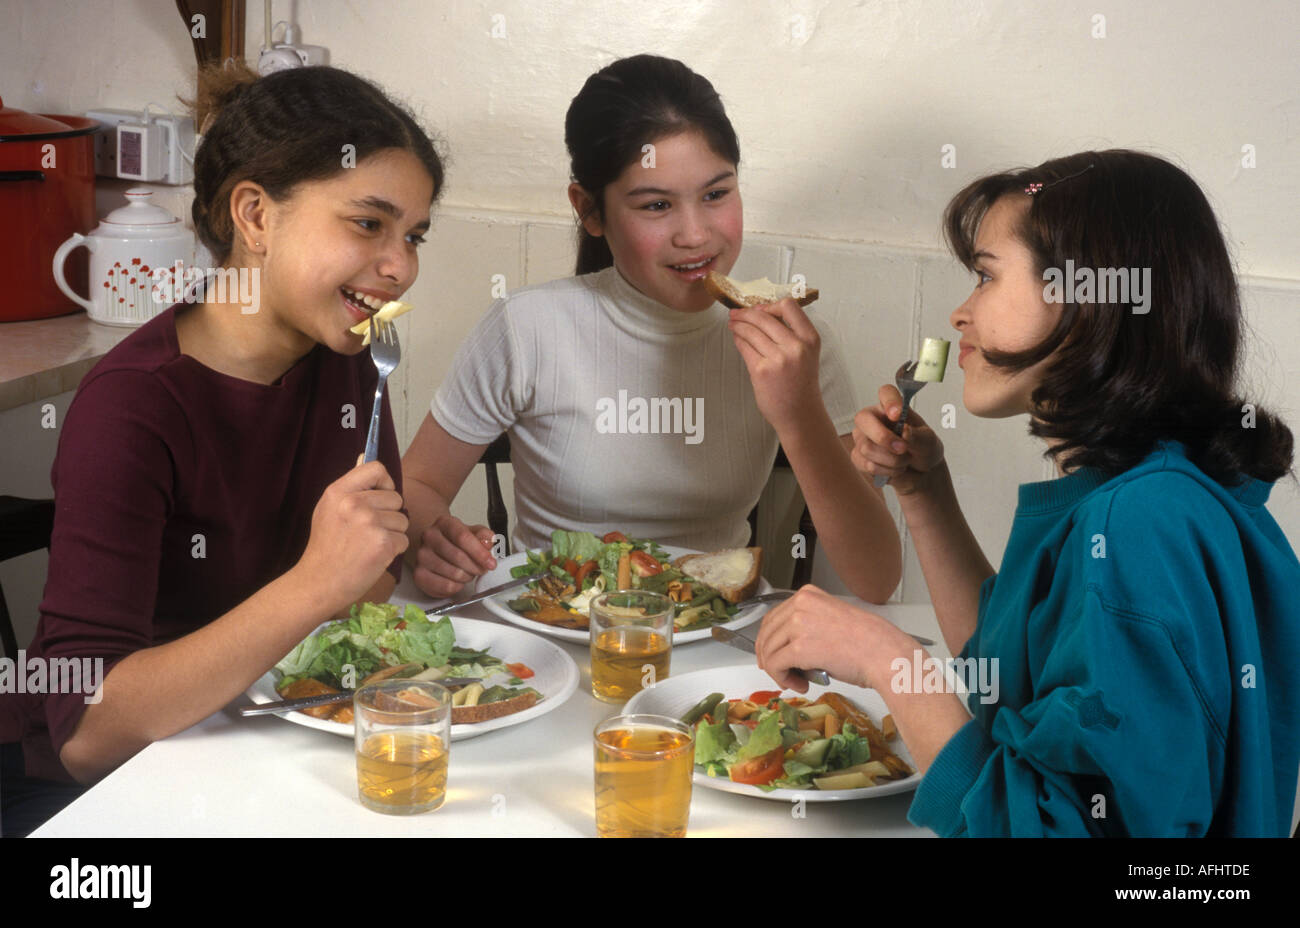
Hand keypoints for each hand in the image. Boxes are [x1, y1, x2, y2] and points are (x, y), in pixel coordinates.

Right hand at [296, 461, 408, 610]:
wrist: (318, 582)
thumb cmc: (326, 546)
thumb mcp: (329, 508)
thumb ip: (351, 485)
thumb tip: (365, 455)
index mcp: (339, 491)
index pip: (377, 469)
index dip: (385, 483)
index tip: (380, 496)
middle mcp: (354, 504)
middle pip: (396, 498)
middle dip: (389, 515)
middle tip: (368, 531)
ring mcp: (369, 524)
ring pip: (402, 520)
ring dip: (392, 534)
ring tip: (369, 544)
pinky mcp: (383, 544)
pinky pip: (403, 540)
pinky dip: (394, 550)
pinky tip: (374, 556)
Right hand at [411, 514, 496, 597]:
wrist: (435, 548)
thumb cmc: (455, 541)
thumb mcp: (472, 532)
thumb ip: (483, 535)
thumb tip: (487, 542)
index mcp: (444, 523)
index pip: (462, 537)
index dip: (479, 553)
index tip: (491, 563)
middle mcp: (429, 537)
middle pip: (458, 557)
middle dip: (476, 567)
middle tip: (482, 569)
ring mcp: (422, 556)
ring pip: (454, 573)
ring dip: (468, 577)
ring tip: (468, 572)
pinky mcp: (419, 574)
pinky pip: (446, 586)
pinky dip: (458, 586)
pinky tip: (458, 580)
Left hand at [727, 298, 822, 432]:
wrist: (800, 414)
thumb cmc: (801, 383)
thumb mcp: (807, 354)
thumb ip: (791, 334)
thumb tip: (762, 314)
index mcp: (810, 338)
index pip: (789, 306)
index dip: (770, 305)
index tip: (759, 309)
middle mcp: (796, 346)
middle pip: (764, 317)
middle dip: (746, 313)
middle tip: (736, 314)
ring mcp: (778, 359)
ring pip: (751, 331)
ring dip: (738, 325)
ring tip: (732, 324)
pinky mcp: (761, 371)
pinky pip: (745, 347)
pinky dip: (738, 340)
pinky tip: (736, 338)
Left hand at [755, 585, 896, 692]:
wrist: (884, 654)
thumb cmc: (868, 642)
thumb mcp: (832, 619)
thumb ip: (808, 625)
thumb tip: (789, 646)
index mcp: (808, 595)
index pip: (774, 617)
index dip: (769, 640)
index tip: (772, 654)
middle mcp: (800, 604)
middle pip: (766, 633)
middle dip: (769, 657)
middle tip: (779, 673)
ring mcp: (798, 624)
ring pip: (768, 651)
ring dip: (779, 672)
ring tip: (796, 682)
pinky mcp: (799, 648)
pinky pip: (776, 666)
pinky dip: (782, 679)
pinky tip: (799, 685)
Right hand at [851, 384, 945, 495]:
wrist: (920, 473)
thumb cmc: (923, 449)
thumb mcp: (928, 442)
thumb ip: (917, 436)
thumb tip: (904, 431)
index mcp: (892, 407)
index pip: (886, 393)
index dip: (890, 401)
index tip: (898, 414)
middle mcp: (873, 418)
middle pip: (863, 419)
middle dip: (884, 438)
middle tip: (903, 449)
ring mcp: (862, 437)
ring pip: (867, 447)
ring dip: (892, 460)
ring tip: (905, 461)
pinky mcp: (859, 457)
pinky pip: (867, 464)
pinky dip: (886, 471)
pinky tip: (896, 469)